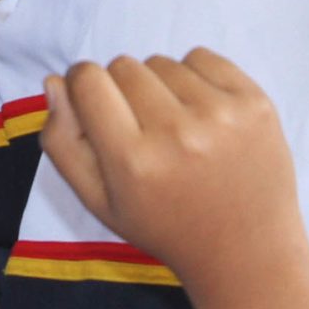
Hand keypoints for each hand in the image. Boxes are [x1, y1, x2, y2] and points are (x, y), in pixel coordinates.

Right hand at [40, 51, 308, 308]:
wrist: (246, 252)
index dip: (84, 87)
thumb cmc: (165, 226)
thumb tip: (54, 82)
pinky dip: (195, 77)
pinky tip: (203, 114)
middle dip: (123, 90)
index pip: (87, 79)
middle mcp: (178, 134)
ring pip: (162, 61)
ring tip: (176, 127)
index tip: (96, 107)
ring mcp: (222, 115)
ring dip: (160, 86)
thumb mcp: (99, 201)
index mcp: (133, 161)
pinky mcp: (254, 103)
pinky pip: (202, 57)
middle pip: (124, 65)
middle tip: (142, 128)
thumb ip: (63, 142)